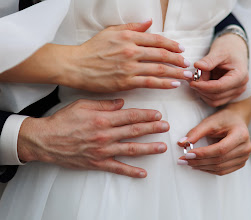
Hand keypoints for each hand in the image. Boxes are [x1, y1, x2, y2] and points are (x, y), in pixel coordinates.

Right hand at [17, 99, 169, 177]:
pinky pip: (117, 168)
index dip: (146, 115)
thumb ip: (104, 104)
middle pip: (135, 131)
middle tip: (166, 127)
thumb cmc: (63, 121)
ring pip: (131, 149)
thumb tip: (122, 102)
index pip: (130, 116)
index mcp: (103, 119)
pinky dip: (131, 171)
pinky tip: (143, 173)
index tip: (158, 114)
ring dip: (149, 148)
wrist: (45, 140)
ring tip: (162, 147)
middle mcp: (105, 135)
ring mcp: (103, 151)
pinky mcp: (97, 163)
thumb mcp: (83, 105)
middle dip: (153, 129)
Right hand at [60, 20, 192, 91]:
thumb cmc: (92, 49)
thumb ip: (132, 27)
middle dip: (178, 59)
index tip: (181, 49)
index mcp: (128, 37)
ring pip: (159, 69)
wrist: (77, 66)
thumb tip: (149, 23)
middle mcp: (131, 51)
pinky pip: (150, 83)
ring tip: (187, 75)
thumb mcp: (110, 31)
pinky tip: (174, 85)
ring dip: (176, 72)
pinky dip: (164, 84)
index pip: (157, 40)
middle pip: (161, 55)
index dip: (172, 44)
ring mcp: (129, 67)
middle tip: (187, 64)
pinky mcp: (126, 82)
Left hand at [177, 96, 250, 175]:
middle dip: (199, 161)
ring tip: (188, 163)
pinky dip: (209, 169)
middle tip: (183, 160)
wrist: (236, 120)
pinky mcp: (240, 163)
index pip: (220, 149)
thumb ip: (196, 132)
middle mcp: (245, 148)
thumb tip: (181, 143)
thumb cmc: (224, 119)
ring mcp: (244, 157)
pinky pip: (223, 171)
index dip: (203, 153)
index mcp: (241, 135)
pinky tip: (198, 165)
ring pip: (220, 168)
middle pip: (220, 160)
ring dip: (202, 167)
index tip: (188, 154)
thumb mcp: (209, 122)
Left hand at [191, 33, 248, 106]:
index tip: (192, 82)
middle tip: (192, 78)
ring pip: (214, 101)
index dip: (204, 86)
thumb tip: (197, 66)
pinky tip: (201, 83)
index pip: (220, 87)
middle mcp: (240, 86)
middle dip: (201, 88)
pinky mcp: (229, 95)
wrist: (234, 49)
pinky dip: (205, 93)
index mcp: (240, 75)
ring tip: (198, 78)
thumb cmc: (228, 48)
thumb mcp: (218, 51)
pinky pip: (214, 100)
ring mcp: (236, 92)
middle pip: (216, 96)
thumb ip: (208, 60)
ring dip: (202, 92)